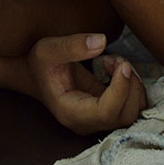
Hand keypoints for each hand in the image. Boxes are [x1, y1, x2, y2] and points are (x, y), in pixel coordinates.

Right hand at [25, 33, 144, 133]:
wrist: (31, 72)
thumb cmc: (38, 62)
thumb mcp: (48, 49)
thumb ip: (73, 45)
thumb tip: (102, 41)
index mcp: (71, 113)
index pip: (107, 113)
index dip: (121, 89)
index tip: (122, 64)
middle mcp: (86, 123)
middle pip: (125, 117)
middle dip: (130, 86)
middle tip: (117, 60)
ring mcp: (96, 119)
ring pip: (132, 113)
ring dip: (132, 85)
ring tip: (114, 62)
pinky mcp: (105, 110)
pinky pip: (129, 105)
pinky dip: (130, 85)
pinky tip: (114, 67)